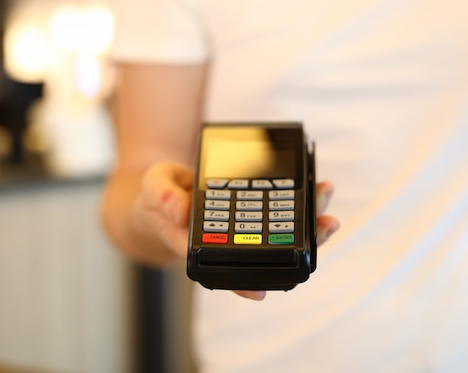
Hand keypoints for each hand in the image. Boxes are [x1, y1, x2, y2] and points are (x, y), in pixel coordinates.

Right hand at [137, 163, 339, 297]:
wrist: (165, 190)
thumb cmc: (158, 195)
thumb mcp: (152, 188)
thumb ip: (163, 198)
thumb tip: (182, 212)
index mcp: (198, 243)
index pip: (222, 270)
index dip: (242, 284)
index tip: (262, 292)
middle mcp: (225, 241)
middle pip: (266, 251)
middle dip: (299, 240)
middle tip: (326, 224)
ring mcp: (241, 227)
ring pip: (278, 231)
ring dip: (306, 218)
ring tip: (326, 195)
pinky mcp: (250, 211)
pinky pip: (277, 210)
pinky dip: (297, 201)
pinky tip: (314, 188)